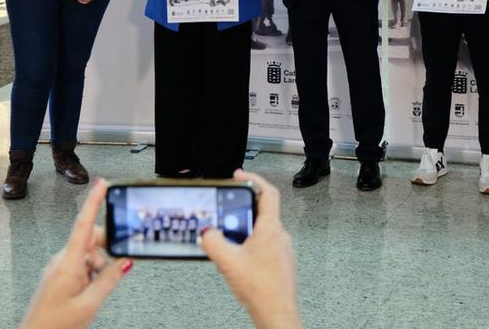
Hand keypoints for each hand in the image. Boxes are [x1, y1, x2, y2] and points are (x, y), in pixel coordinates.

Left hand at [20, 178, 130, 328]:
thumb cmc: (55, 325)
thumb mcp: (89, 304)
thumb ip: (109, 280)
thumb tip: (125, 261)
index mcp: (68, 264)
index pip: (84, 225)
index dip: (94, 201)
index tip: (102, 183)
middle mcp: (61, 260)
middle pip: (91, 240)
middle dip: (105, 251)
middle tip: (109, 273)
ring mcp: (59, 268)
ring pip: (88, 255)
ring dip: (99, 267)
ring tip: (94, 292)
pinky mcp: (58, 276)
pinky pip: (81, 265)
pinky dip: (91, 274)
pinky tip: (88, 292)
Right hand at [201, 171, 300, 328]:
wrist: (277, 313)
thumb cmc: (261, 289)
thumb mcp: (228, 262)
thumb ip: (213, 242)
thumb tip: (206, 232)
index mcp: (271, 229)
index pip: (267, 192)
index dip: (253, 179)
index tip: (240, 175)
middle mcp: (280, 236)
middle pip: (264, 210)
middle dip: (245, 206)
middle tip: (230, 206)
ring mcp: (283, 250)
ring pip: (264, 229)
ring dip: (248, 227)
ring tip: (230, 235)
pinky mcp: (281, 263)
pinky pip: (266, 245)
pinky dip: (252, 243)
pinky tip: (240, 257)